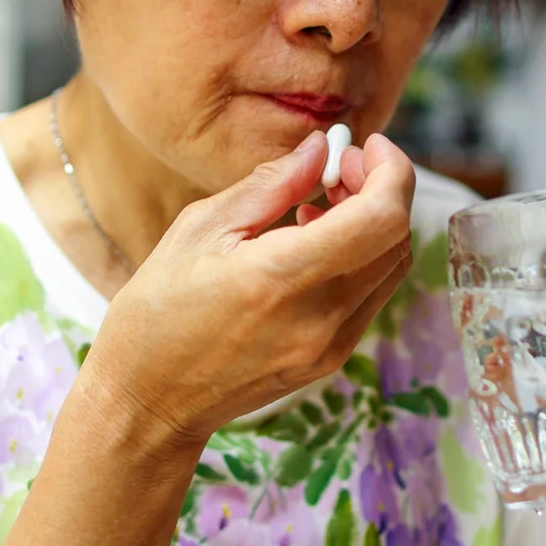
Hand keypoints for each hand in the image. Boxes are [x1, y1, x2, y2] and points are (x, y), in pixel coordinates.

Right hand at [78, 131, 415, 453]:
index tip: (365, 145)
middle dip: (382, 189)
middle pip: (396, 240)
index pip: (382, 219)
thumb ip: (270, 184)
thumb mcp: (200, 228)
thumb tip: (318, 147)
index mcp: (282, 278)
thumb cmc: (159, 310)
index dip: (389, 171)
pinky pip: (370, 296)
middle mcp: (320, 319)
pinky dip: (360, 257)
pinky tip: (315, 243)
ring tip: (324, 201)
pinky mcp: (331, 360)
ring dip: (375, 223)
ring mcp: (331, 347)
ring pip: (390, 268)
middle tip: (340, 166)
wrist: (149, 400)